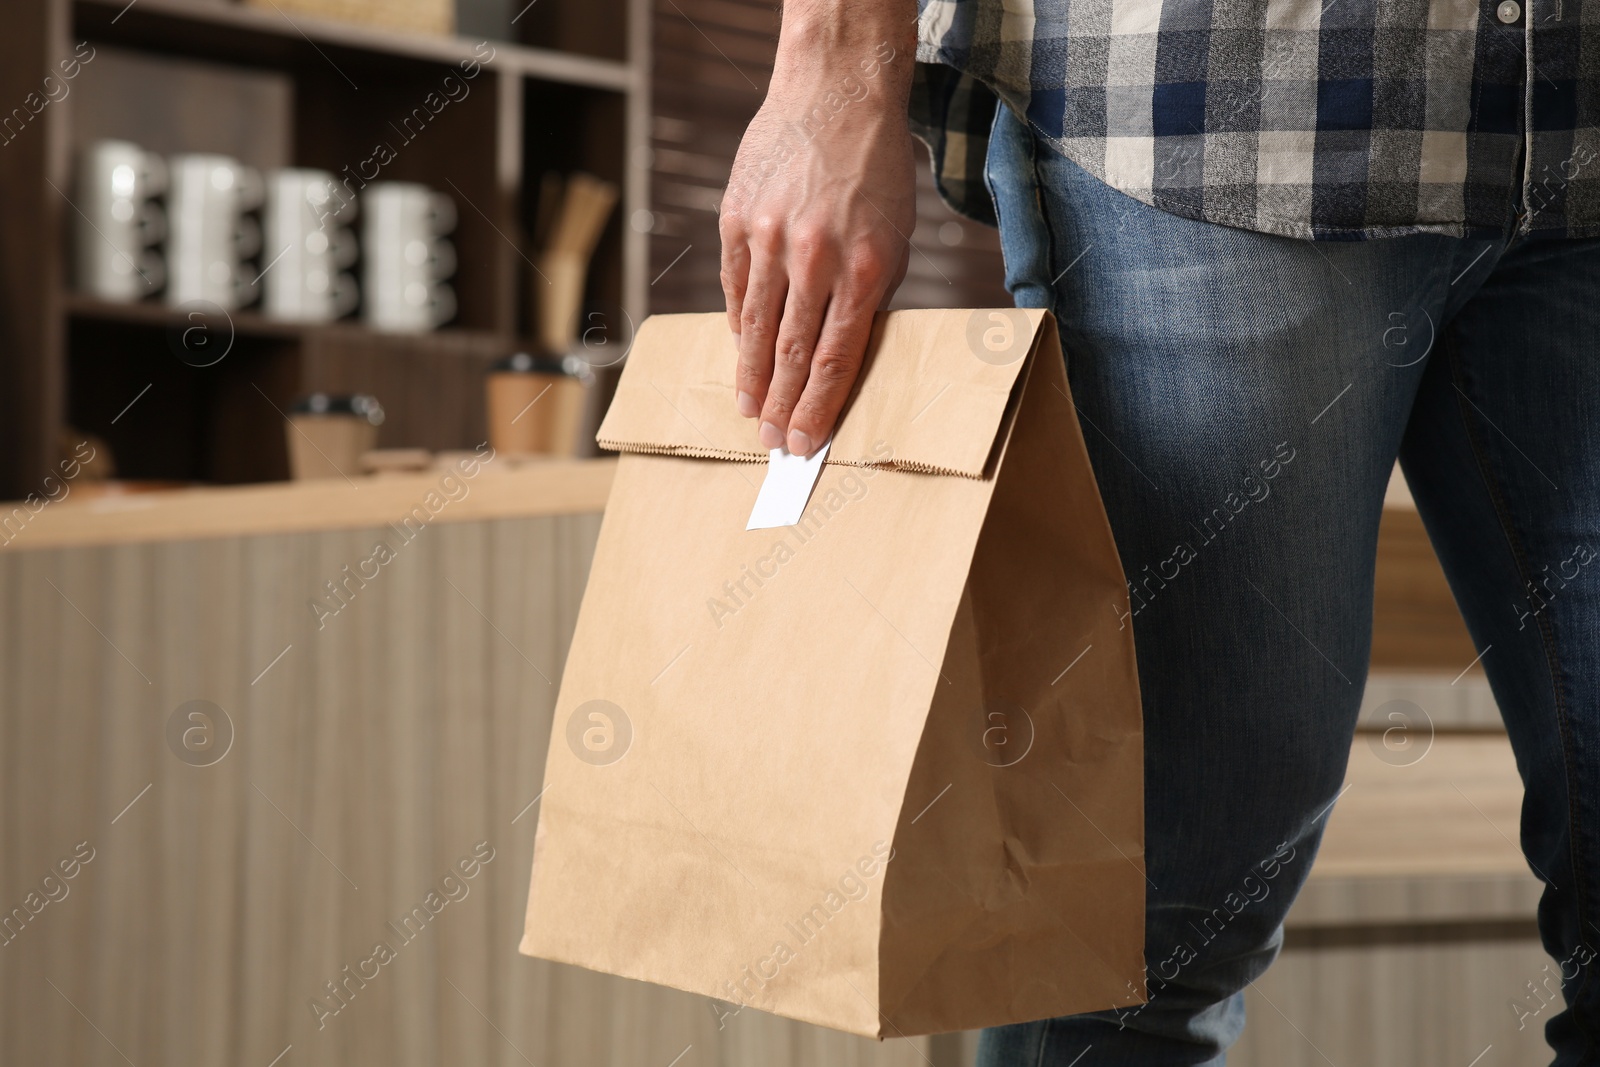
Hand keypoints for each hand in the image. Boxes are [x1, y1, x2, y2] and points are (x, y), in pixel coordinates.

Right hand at [719, 6, 916, 455]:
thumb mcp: (894, 240)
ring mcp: (768, 237)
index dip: (817, 409)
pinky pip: (735, 285)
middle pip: (791, 353)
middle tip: (771, 443)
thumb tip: (841, 358)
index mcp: (860, 267)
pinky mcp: (736, 218)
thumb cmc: (876, 171)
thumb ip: (868, 299)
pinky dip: (738, 322)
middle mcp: (812, 257)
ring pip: (756, 326)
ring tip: (750, 409)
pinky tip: (740, 350)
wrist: (836, 93)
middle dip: (781, 406)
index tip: (804, 444)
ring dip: (752, 376)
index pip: (833, 359)